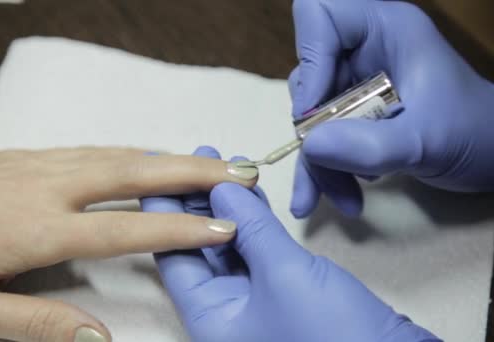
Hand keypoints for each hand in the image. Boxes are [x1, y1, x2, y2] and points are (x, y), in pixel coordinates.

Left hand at [0, 147, 255, 341]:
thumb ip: (38, 326)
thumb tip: (99, 338)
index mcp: (37, 229)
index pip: (126, 227)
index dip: (180, 226)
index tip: (223, 225)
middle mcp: (47, 187)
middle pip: (135, 172)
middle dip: (193, 172)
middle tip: (238, 173)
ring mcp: (38, 163)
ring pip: (118, 154)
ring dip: (169, 157)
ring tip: (210, 163)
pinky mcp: (28, 154)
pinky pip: (94, 149)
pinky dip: (133, 152)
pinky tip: (150, 157)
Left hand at [141, 149, 439, 341]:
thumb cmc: (333, 334)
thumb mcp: (284, 275)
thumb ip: (252, 230)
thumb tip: (222, 190)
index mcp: (210, 317)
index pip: (174, 256)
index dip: (164, 210)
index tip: (160, 171)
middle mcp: (225, 312)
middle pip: (200, 247)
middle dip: (200, 200)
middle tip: (200, 156)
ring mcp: (254, 303)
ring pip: (230, 246)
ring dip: (229, 207)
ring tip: (226, 165)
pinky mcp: (283, 294)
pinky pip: (258, 252)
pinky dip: (255, 223)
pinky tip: (252, 195)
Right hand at [288, 0, 493, 217]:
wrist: (493, 160)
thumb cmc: (474, 134)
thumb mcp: (425, 140)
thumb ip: (370, 146)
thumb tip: (309, 148)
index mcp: (384, 29)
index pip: (320, 16)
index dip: (310, 59)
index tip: (315, 110)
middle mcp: (363, 50)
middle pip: (307, 76)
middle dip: (312, 130)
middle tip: (325, 167)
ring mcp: (356, 83)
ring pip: (310, 116)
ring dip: (318, 164)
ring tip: (343, 200)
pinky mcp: (352, 113)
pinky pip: (322, 139)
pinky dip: (327, 171)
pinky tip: (347, 198)